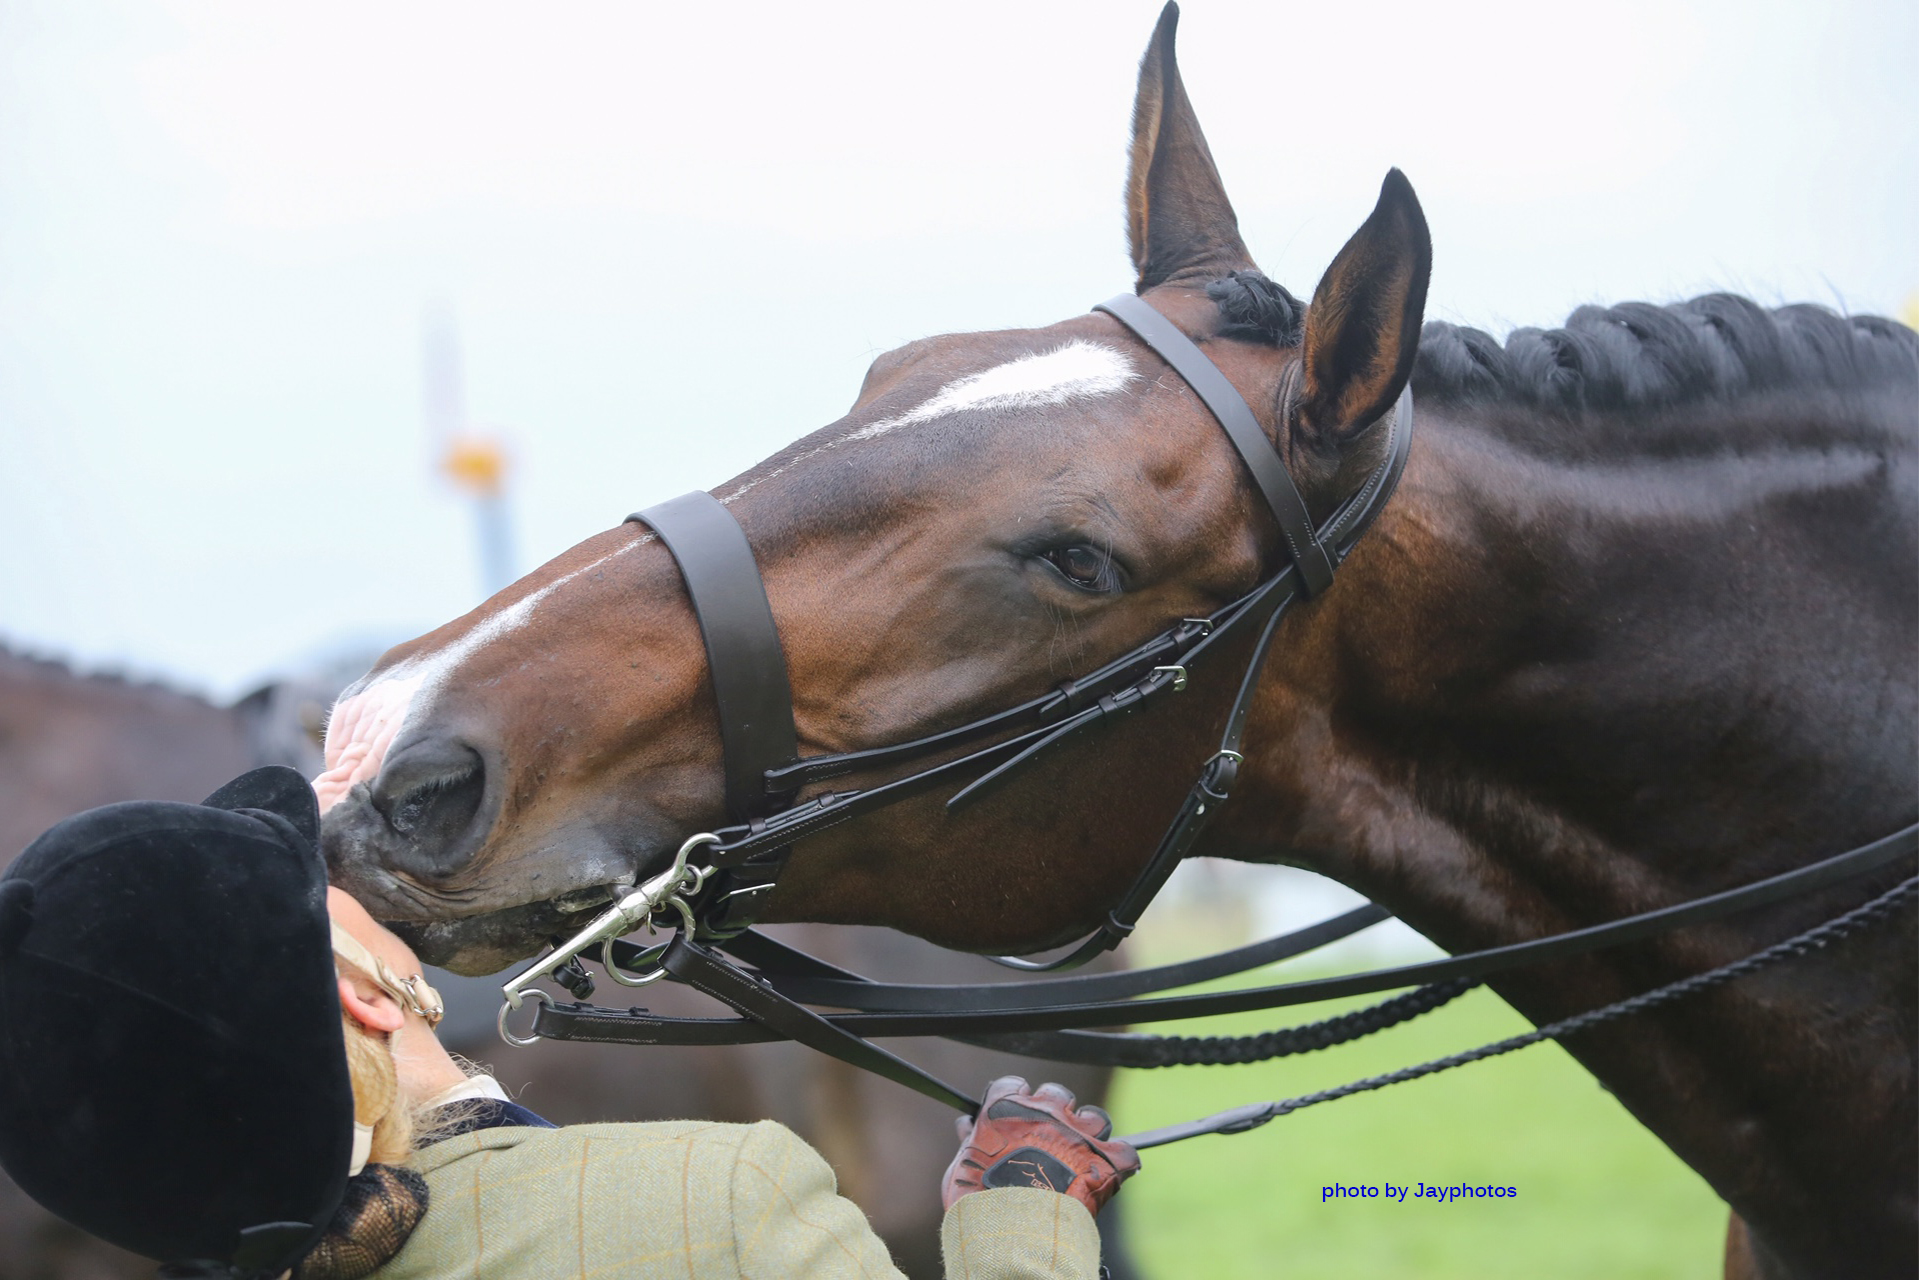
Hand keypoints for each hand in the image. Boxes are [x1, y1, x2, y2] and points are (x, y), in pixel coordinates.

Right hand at [941, 1076, 1140, 1215]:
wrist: (1013, 1229)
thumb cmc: (979, 1199)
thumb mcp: (963, 1163)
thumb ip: (970, 1139)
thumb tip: (966, 1126)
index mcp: (1007, 1107)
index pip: (1015, 1085)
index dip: (1017, 1101)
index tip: (1016, 1117)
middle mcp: (1046, 1110)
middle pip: (1057, 1094)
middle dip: (1055, 1112)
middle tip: (1049, 1138)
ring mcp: (1078, 1133)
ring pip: (1095, 1117)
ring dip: (1089, 1132)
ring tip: (1081, 1156)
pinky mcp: (1106, 1161)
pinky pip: (1125, 1153)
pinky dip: (1119, 1164)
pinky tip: (1108, 1175)